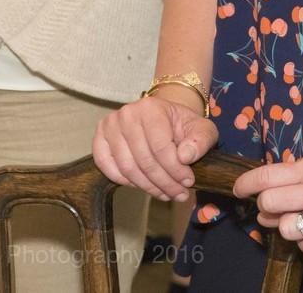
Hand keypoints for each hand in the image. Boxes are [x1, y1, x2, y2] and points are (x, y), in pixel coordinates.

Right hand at [92, 93, 218, 202]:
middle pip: (144, 160)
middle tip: (180, 194)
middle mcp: (126, 114)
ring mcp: (110, 125)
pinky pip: (106, 165)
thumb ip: (200, 141)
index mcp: (151, 108)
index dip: (175, 170)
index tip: (188, 182)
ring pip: (127, 167)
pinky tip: (143, 184)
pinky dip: (124, 181)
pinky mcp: (100, 137)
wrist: (164, 118)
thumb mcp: (202, 130)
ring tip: (165, 193)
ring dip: (148, 186)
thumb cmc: (182, 125)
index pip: (160, 147)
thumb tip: (185, 157)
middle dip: (165, 183)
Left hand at [233, 151, 302, 257]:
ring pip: (287, 229)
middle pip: (271, 203)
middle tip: (269, 207)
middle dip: (264, 206)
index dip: (246, 184)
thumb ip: (295, 175)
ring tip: (293, 219)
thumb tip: (267, 191)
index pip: (266, 176)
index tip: (239, 190)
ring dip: (284, 226)